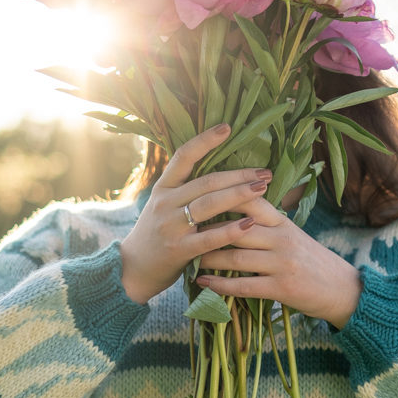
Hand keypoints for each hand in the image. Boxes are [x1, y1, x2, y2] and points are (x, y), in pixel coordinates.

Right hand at [118, 123, 273, 303]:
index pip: (183, 156)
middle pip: (206, 181)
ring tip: (263, 188)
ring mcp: (171, 226)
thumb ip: (185, 190)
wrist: (133, 269)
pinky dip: (231, 230)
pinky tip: (251, 223)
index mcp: (163, 188)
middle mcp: (165, 203)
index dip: (205, 140)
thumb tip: (221, 173)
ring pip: (209, 204)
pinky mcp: (179, 250)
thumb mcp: (163, 206)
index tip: (227, 128)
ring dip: (239, 194)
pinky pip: (210, 238)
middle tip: (264, 171)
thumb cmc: (157, 235)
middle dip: (238, 175)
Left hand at [193, 195, 363, 328]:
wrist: (342, 290)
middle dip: (208, 229)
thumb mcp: (292, 236)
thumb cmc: (312, 262)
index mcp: (283, 223)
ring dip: (209, 258)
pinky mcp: (282, 288)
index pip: (250, 201)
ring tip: (189, 257)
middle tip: (183, 230)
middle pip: (238, 227)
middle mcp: (283, 239)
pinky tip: (203, 284)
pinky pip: (244, 286)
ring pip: (237, 257)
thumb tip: (233, 212)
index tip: (196, 196)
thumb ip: (266, 225)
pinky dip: (220, 286)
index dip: (223, 197)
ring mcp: (283, 264)